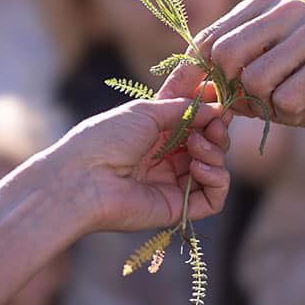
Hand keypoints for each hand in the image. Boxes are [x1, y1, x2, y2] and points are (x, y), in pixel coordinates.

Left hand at [55, 98, 229, 235]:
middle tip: (216, 123)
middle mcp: (167, 157)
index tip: (222, 96)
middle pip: (210, 142)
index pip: (194, 119)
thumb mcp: (145, 111)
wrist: (82, 179)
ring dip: (215, 152)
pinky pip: (213, 198)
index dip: (210, 108)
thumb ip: (183, 108)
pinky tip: (198, 168)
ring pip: (215, 167)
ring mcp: (173, 183)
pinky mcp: (178, 208)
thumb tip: (216, 107)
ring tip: (197, 146)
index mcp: (156, 132)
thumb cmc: (106, 139)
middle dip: (218, 130)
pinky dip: (216, 180)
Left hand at [161, 0, 304, 134]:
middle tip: (258, 101)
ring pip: (254, 80)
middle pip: (225, 55)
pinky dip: (292, 112)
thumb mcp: (262, 81)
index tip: (199, 101)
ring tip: (290, 100)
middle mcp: (287, 8)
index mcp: (265, 5)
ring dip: (267, 104)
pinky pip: (286, 98)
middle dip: (234, 91)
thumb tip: (184, 90)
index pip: (208, 38)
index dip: (196, 76)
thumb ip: (225, 80)